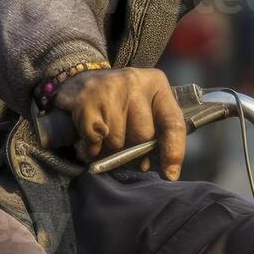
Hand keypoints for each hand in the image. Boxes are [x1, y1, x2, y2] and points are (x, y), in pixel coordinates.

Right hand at [51, 67, 185, 179]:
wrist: (80, 79)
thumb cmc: (120, 101)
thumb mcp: (144, 107)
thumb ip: (158, 134)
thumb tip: (165, 171)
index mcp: (156, 84)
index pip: (173, 123)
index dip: (174, 152)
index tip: (170, 175)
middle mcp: (135, 82)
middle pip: (143, 136)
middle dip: (133, 149)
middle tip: (123, 141)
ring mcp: (110, 88)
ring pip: (117, 142)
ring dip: (110, 148)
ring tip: (105, 135)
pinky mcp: (87, 99)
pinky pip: (95, 139)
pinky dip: (92, 146)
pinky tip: (92, 135)